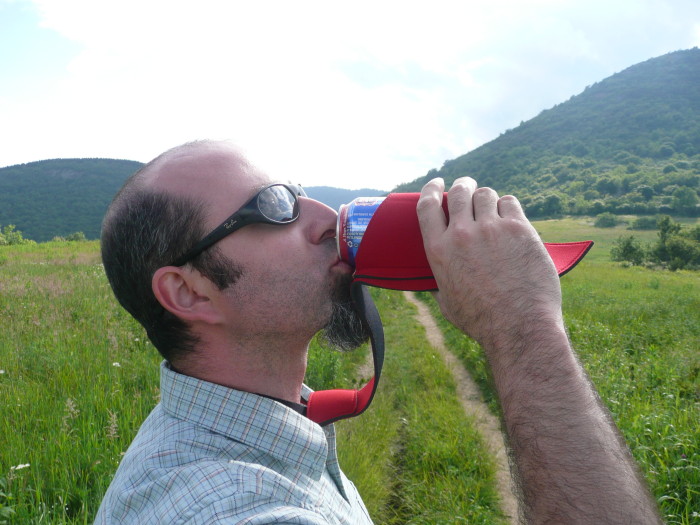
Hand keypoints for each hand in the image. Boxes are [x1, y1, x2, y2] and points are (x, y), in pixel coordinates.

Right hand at [416, 177, 562, 351]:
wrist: (518, 326)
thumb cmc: (481, 321)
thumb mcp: (446, 303)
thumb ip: (438, 284)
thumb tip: (431, 283)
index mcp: (439, 251)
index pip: (426, 206)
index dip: (430, 189)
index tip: (437, 183)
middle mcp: (462, 235)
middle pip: (458, 193)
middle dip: (462, 185)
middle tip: (466, 185)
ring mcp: (491, 229)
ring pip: (485, 194)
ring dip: (486, 197)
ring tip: (490, 204)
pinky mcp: (519, 229)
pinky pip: (510, 203)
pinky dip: (508, 207)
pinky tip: (510, 217)